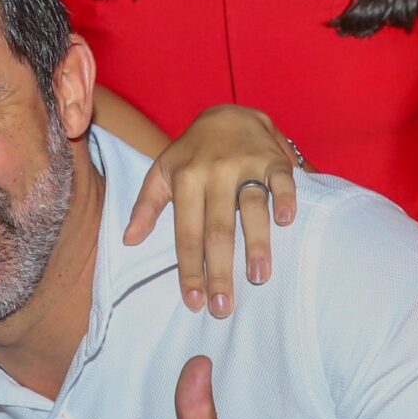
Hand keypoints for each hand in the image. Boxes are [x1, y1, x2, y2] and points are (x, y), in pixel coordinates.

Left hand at [124, 105, 299, 316]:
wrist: (227, 112)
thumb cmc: (191, 151)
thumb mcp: (162, 171)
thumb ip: (146, 205)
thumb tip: (129, 240)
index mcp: (185, 179)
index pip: (186, 232)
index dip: (189, 268)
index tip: (194, 301)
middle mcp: (214, 172)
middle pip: (217, 229)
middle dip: (219, 270)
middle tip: (223, 306)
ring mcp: (246, 163)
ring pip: (251, 207)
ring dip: (256, 243)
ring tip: (258, 277)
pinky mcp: (273, 157)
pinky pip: (282, 179)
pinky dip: (286, 199)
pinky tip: (287, 222)